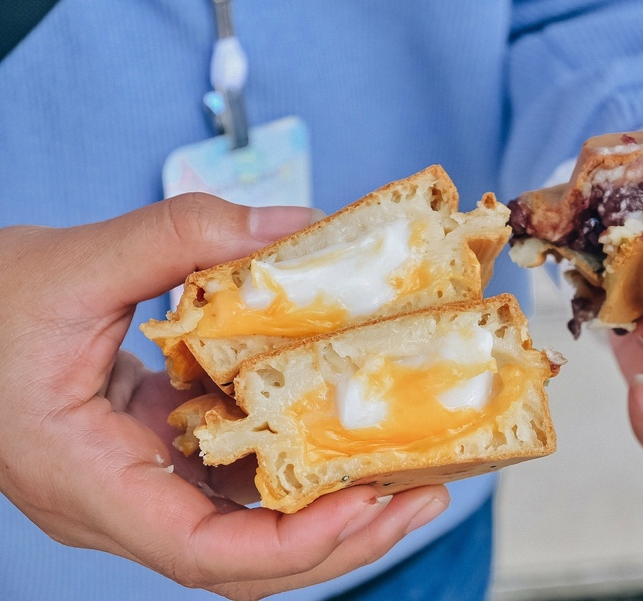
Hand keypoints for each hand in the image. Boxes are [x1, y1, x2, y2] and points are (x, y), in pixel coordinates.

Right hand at [0, 194, 449, 599]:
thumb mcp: (74, 261)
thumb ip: (180, 236)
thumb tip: (290, 228)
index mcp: (88, 478)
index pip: (200, 552)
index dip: (293, 543)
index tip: (367, 503)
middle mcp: (120, 499)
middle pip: (244, 558)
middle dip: (341, 537)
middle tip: (423, 496)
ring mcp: (140, 481)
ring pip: (245, 527)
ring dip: (329, 506)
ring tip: (406, 470)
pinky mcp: (155, 453)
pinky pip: (234, 480)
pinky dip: (293, 464)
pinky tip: (341, 430)